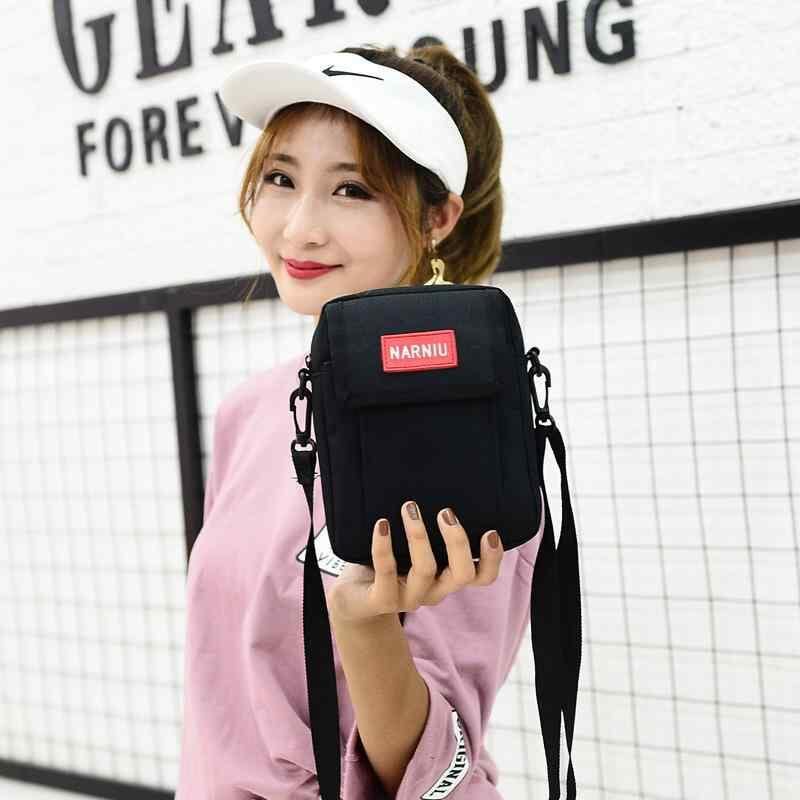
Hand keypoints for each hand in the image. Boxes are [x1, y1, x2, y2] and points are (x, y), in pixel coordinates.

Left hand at [327, 500, 503, 623]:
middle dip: (458, 542)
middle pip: (462, 575)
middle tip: (446, 512)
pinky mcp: (381, 599)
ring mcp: (408, 598)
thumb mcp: (415, 549)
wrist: (355, 600)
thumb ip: (432, 531)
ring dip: (419, 536)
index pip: (482, 577)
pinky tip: (382, 524)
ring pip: (425, 570)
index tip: (491, 531)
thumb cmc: (392, 563)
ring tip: (410, 507)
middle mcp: (434, 590)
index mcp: (447, 578)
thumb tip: (440, 481)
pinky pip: (386, 573)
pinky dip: (384, 546)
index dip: (492, 559)